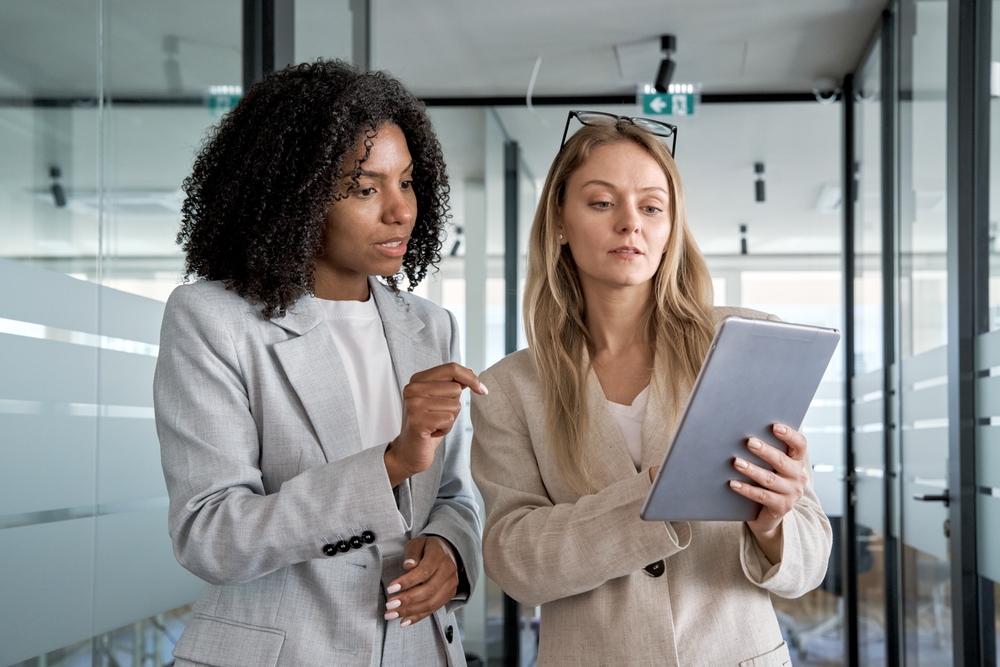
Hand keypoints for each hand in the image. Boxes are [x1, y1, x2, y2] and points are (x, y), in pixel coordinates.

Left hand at [383, 536, 459, 626]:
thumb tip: (408, 565)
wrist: (447, 552)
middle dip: (407, 600)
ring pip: (431, 603)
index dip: (407, 582)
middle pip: (429, 590)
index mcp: (439, 556)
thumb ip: (412, 553)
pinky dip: (418, 617)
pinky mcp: (449, 595)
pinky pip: (433, 609)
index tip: (391, 589)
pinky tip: (404, 621)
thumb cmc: (428, 548)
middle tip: (390, 605)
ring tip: (392, 614)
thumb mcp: (417, 543)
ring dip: (411, 611)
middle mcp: (448, 571)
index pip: (424, 571)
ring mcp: (450, 584)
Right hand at [384, 363, 486, 486]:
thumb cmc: (427, 425)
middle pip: (455, 388)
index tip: (482, 389)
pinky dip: (446, 429)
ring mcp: (414, 404)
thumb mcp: (439, 400)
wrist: (409, 451)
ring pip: (454, 405)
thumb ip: (451, 384)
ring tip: (434, 425)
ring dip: (450, 419)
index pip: (452, 368)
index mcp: (418, 379)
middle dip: (454, 406)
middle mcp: (413, 388)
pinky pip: (449, 419)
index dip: (470, 377)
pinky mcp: (418, 420)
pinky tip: (432, 432)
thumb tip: (471, 372)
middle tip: (437, 416)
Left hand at [728, 423, 808, 563]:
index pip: (799, 445)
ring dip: (752, 470)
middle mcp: (798, 476)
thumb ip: (765, 449)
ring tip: (736, 462)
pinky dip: (746, 489)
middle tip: (749, 441)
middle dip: (765, 451)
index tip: (775, 426)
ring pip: (770, 479)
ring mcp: (791, 493)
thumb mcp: (771, 465)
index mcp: (797, 461)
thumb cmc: (767, 480)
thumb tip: (743, 430)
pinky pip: (761, 496)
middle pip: (781, 461)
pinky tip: (733, 483)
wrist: (769, 513)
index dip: (789, 435)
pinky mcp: (781, 507)